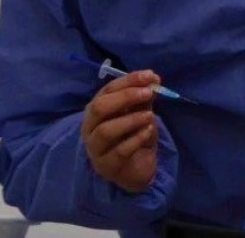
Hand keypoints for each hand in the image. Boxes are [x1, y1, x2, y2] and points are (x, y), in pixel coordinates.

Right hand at [81, 70, 159, 193]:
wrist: (136, 168)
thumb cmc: (134, 136)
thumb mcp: (140, 113)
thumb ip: (143, 98)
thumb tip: (153, 78)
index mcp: (96, 110)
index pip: (107, 90)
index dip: (129, 81)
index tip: (150, 76)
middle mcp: (90, 127)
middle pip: (99, 108)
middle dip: (125, 97)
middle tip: (148, 93)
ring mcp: (96, 148)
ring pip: (106, 130)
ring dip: (131, 120)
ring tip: (150, 116)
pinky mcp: (107, 166)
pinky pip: (119, 150)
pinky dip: (136, 138)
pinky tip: (148, 132)